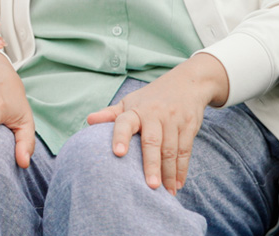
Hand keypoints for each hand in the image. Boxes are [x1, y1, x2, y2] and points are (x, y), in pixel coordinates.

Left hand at [85, 53, 228, 194]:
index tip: (118, 153)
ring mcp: (173, 120)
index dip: (120, 137)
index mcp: (135, 110)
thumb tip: (89, 120)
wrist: (187, 83)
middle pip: (152, 142)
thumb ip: (111, 114)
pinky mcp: (189, 126)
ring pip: (171, 150)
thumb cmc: (151, 98)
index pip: (124, 122)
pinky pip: (185, 150)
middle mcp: (154, 114)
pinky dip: (182, 169)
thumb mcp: (130, 102)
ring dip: (169, 173)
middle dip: (152, 164)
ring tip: (166, 194)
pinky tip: (177, 184)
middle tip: (150, 186)